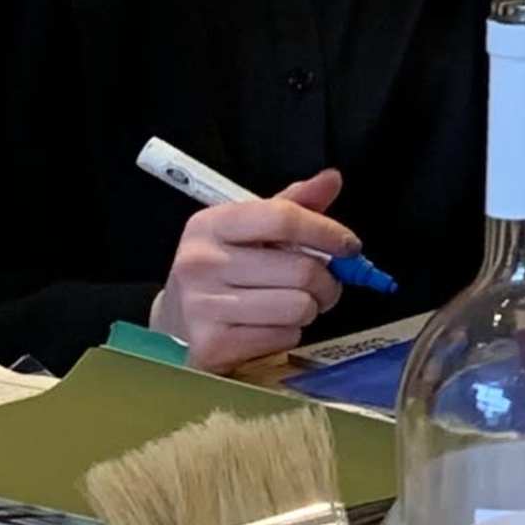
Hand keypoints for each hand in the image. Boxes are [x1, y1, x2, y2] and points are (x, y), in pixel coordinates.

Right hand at [151, 171, 357, 370]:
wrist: (175, 323)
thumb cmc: (223, 270)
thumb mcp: (249, 231)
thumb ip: (292, 205)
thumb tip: (331, 179)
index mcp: (210, 224)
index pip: (283, 218)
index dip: (327, 231)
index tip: (349, 246)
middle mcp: (201, 262)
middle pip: (301, 269)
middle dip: (327, 281)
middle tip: (323, 285)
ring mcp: (203, 306)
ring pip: (298, 306)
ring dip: (309, 309)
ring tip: (295, 305)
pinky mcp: (212, 346)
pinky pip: (283, 336)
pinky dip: (289, 333)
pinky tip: (271, 326)